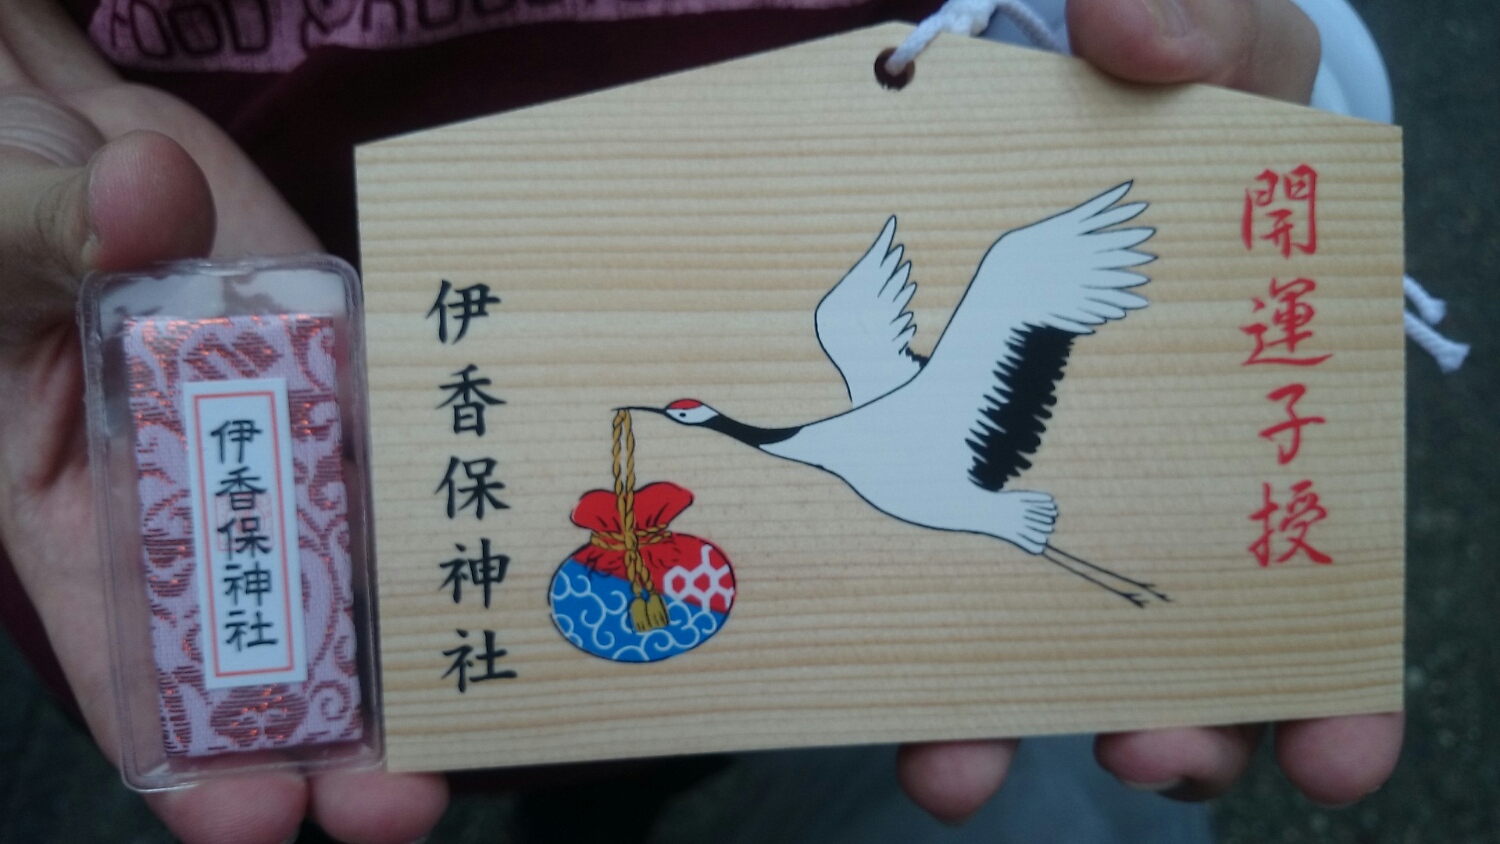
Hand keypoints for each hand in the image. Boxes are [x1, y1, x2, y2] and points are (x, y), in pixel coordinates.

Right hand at [0, 3, 446, 841]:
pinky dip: (457, 479)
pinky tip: (515, 527)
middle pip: (276, 641)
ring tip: (483, 697)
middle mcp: (203, 500)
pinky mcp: (354, 376)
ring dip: (420, 628)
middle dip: (337, 731)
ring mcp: (291, 441)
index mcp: (83, 517)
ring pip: (367, 556)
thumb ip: (53, 233)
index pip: (135, 668)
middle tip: (403, 797)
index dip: (191, 753)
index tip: (250, 818)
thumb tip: (139, 197)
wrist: (83, 145)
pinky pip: (410, 433)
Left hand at [895, 0, 1402, 821]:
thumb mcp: (1212, 45)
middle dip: (1165, 733)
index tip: (1340, 761)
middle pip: (1172, 657)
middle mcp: (1143, 474)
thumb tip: (1137, 34)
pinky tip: (850, 678)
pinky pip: (895, 575)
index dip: (1337, 688)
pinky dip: (880, 642)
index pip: (1309, 580)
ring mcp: (1019, 479)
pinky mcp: (912, 471)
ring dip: (999, 725)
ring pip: (1023, 648)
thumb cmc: (1158, 99)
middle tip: (1146, 756)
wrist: (1052, 109)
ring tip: (954, 767)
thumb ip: (1200, 27)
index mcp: (1237, 415)